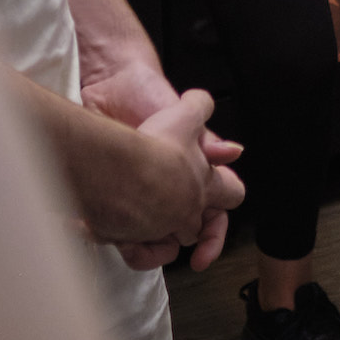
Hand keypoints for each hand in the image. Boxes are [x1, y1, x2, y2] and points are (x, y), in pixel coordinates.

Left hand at [83, 88, 245, 271]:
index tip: (201, 256)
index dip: (212, 236)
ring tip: (129, 239)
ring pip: (152, 240)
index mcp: (193, 173)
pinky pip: (117, 227)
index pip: (214, 215)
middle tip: (161, 248)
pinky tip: (105, 228)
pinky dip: (115, 235)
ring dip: (144, 246)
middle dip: (172, 246)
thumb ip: (207, 139)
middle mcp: (170, 187)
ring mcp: (141, 193)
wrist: (107, 84)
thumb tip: (234, 152)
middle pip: (183, 236)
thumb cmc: (148, 93)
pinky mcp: (111, 191)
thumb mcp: (182, 115)